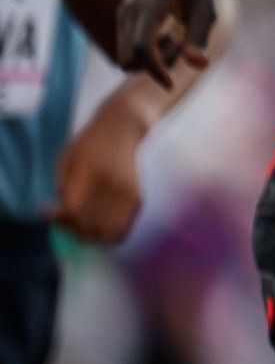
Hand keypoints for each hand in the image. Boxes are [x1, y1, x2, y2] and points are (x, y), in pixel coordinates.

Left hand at [47, 109, 143, 244]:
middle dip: (71, 230)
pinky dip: (108, 234)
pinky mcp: (138, 196)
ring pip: (107, 231)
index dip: (56, 218)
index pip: (72, 210)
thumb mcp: (67, 157)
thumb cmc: (90, 141)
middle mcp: (112, 184)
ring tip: (79, 227)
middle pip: (89, 224)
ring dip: (90, 235)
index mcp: (91, 172)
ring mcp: (127, 192)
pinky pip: (122, 227)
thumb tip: (62, 211)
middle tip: (62, 221)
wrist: (123, 127)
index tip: (47, 212)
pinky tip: (97, 225)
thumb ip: (63, 183)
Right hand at [115, 0, 216, 86]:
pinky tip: (169, 33)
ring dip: (152, 59)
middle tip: (181, 45)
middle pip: (129, 57)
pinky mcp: (124, 16)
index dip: (154, 70)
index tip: (171, 82)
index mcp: (150, 4)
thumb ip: (199, 36)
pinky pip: (128, 47)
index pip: (141, 48)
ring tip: (177, 36)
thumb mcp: (206, 7)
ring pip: (126, 55)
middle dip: (154, 65)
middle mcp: (130, 9)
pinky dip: (147, 51)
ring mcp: (123, 12)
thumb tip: (197, 65)